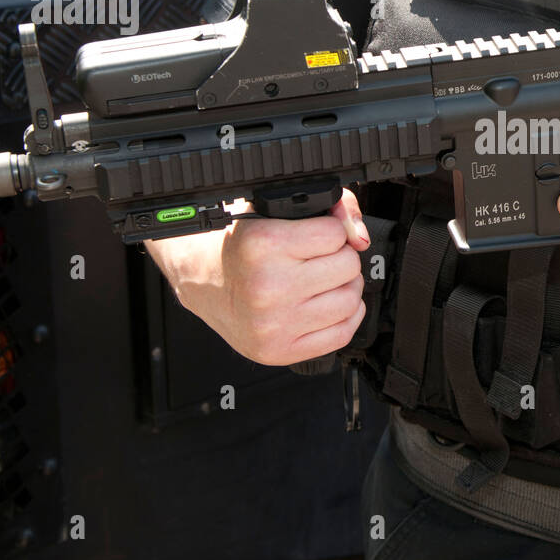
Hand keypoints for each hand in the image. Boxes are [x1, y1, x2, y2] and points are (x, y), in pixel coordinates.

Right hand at [146, 191, 370, 364]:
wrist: (199, 278)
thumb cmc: (237, 244)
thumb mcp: (273, 210)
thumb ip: (330, 208)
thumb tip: (360, 236)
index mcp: (263, 245)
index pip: (336, 234)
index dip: (331, 231)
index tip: (316, 235)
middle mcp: (268, 286)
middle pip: (348, 267)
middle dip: (340, 258)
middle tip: (320, 258)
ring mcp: (274, 323)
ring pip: (350, 301)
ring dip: (345, 287)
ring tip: (323, 281)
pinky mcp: (279, 350)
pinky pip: (341, 335)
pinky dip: (344, 317)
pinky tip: (326, 304)